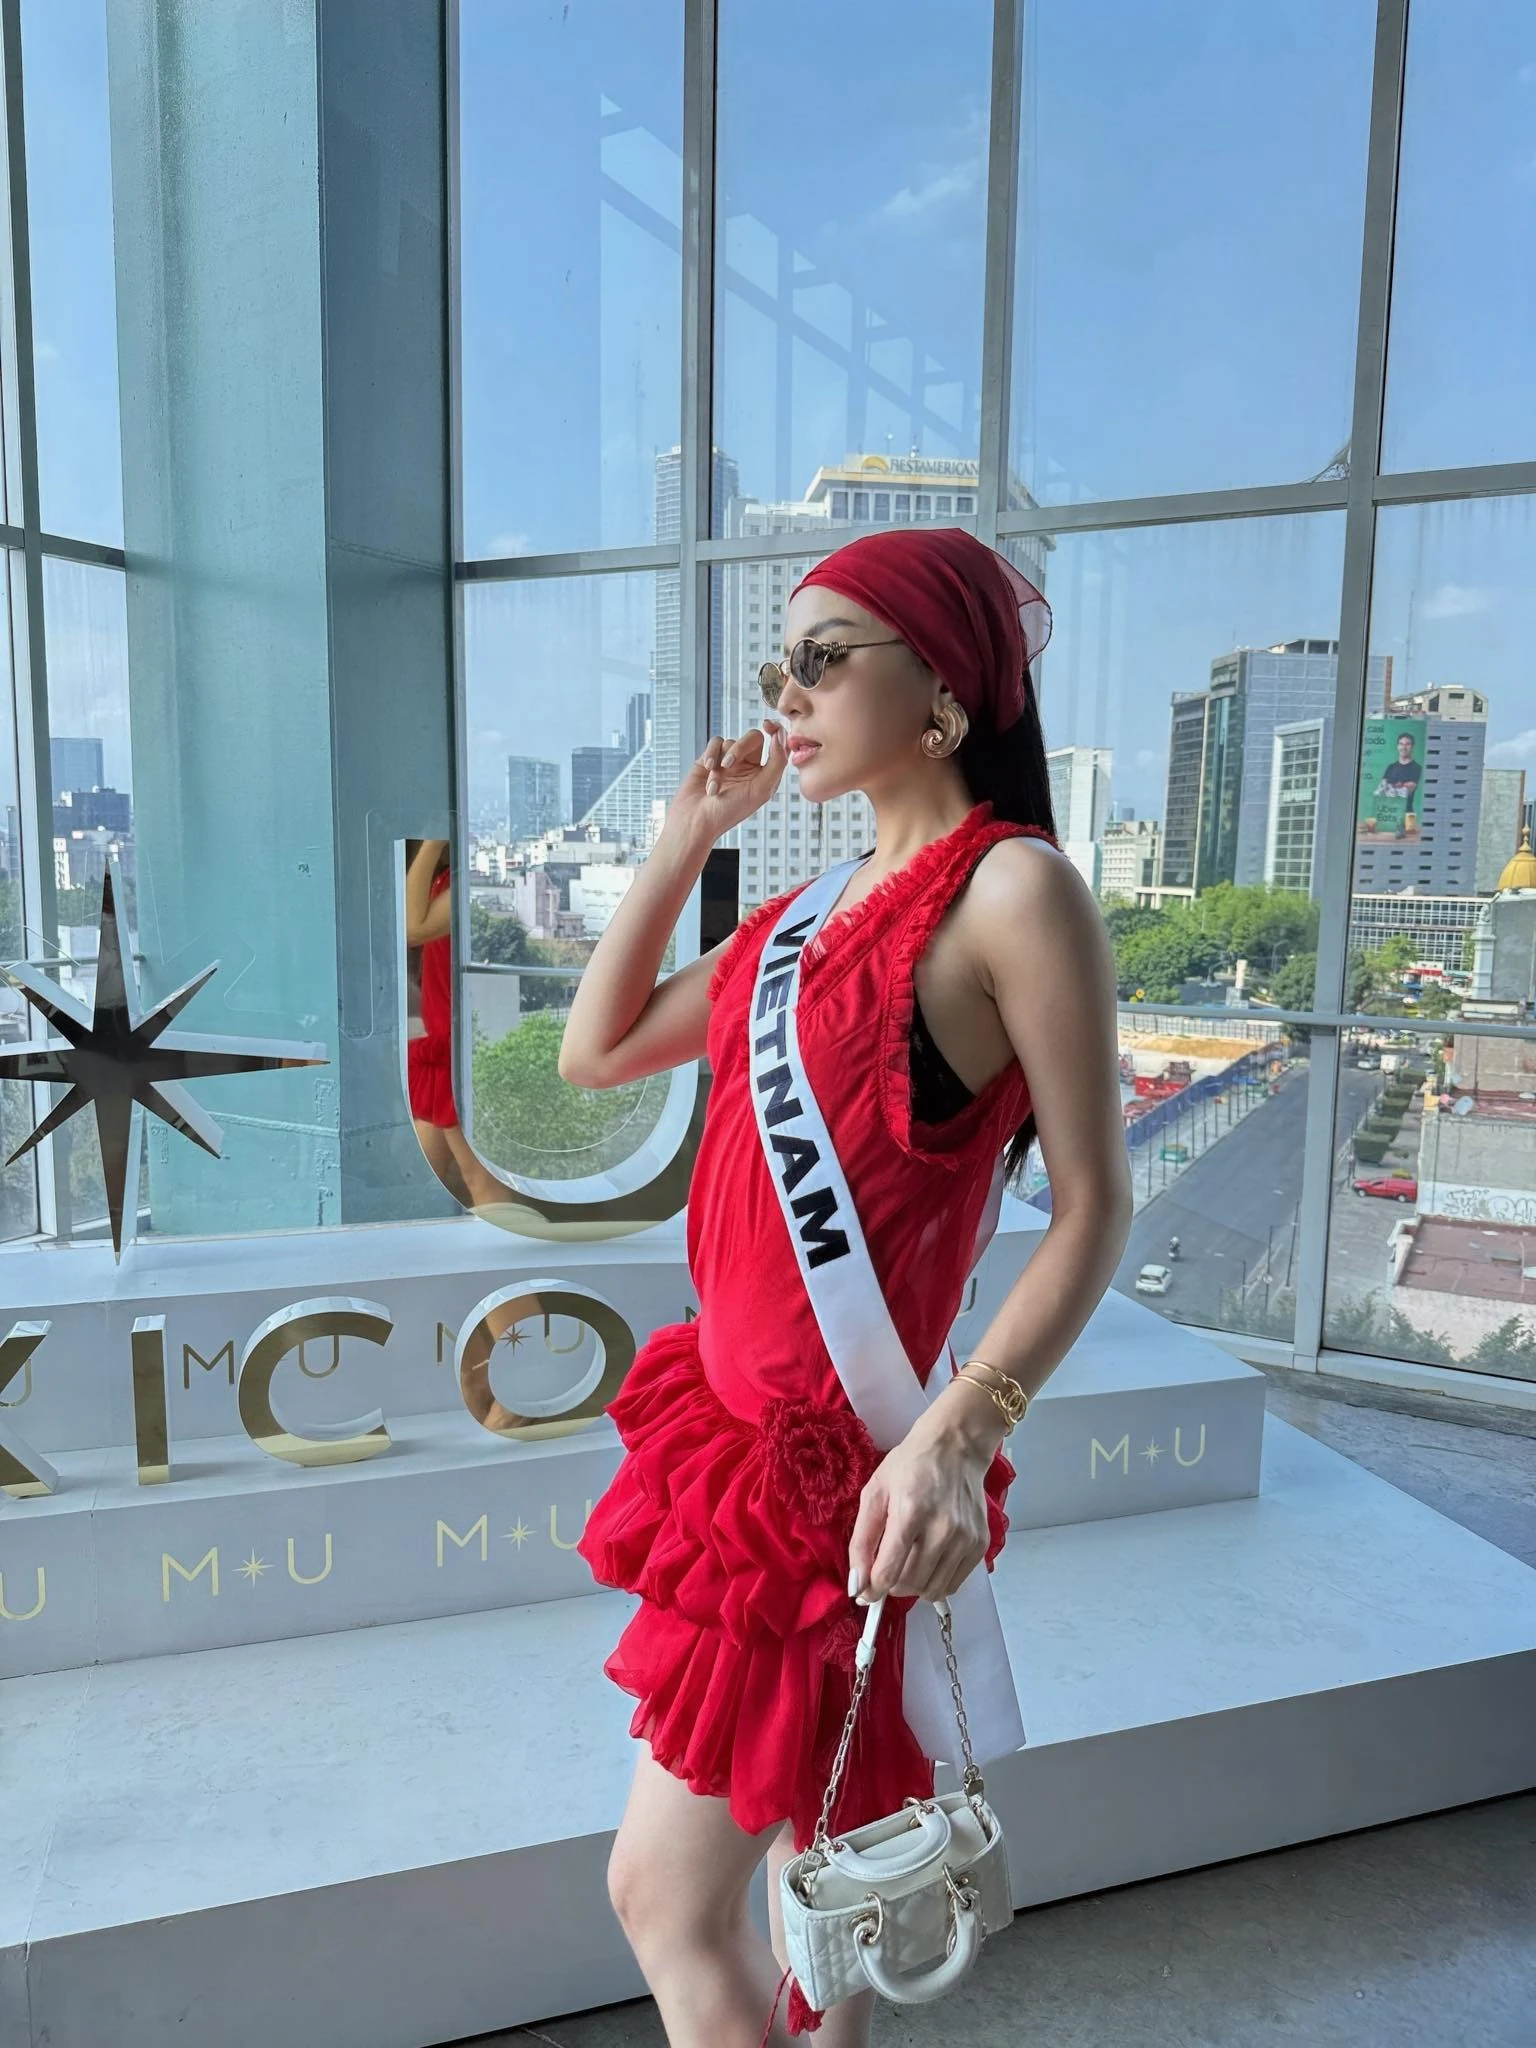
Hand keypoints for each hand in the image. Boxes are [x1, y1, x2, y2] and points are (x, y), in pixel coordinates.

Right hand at [668, 723, 789, 839]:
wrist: (695, 820)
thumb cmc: (729, 811)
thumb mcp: (760, 790)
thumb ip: (776, 762)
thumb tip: (780, 736)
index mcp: (765, 775)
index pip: (778, 746)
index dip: (777, 731)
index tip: (768, 725)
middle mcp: (749, 766)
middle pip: (753, 738)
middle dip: (740, 748)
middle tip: (729, 765)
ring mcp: (729, 762)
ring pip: (731, 742)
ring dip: (721, 763)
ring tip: (714, 786)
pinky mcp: (711, 758)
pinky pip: (715, 742)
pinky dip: (711, 755)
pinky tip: (707, 770)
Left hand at [847, 1405, 996, 1604]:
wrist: (955, 1447)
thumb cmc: (910, 1465)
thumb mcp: (874, 1492)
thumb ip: (861, 1540)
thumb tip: (857, 1583)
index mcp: (910, 1511)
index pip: (888, 1572)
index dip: (871, 1590)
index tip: (865, 1592)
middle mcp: (942, 1528)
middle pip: (910, 1585)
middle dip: (891, 1585)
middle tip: (887, 1567)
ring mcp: (965, 1538)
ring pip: (932, 1590)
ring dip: (913, 1586)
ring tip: (908, 1563)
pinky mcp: (980, 1544)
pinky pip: (953, 1584)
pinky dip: (935, 1582)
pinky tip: (928, 1561)